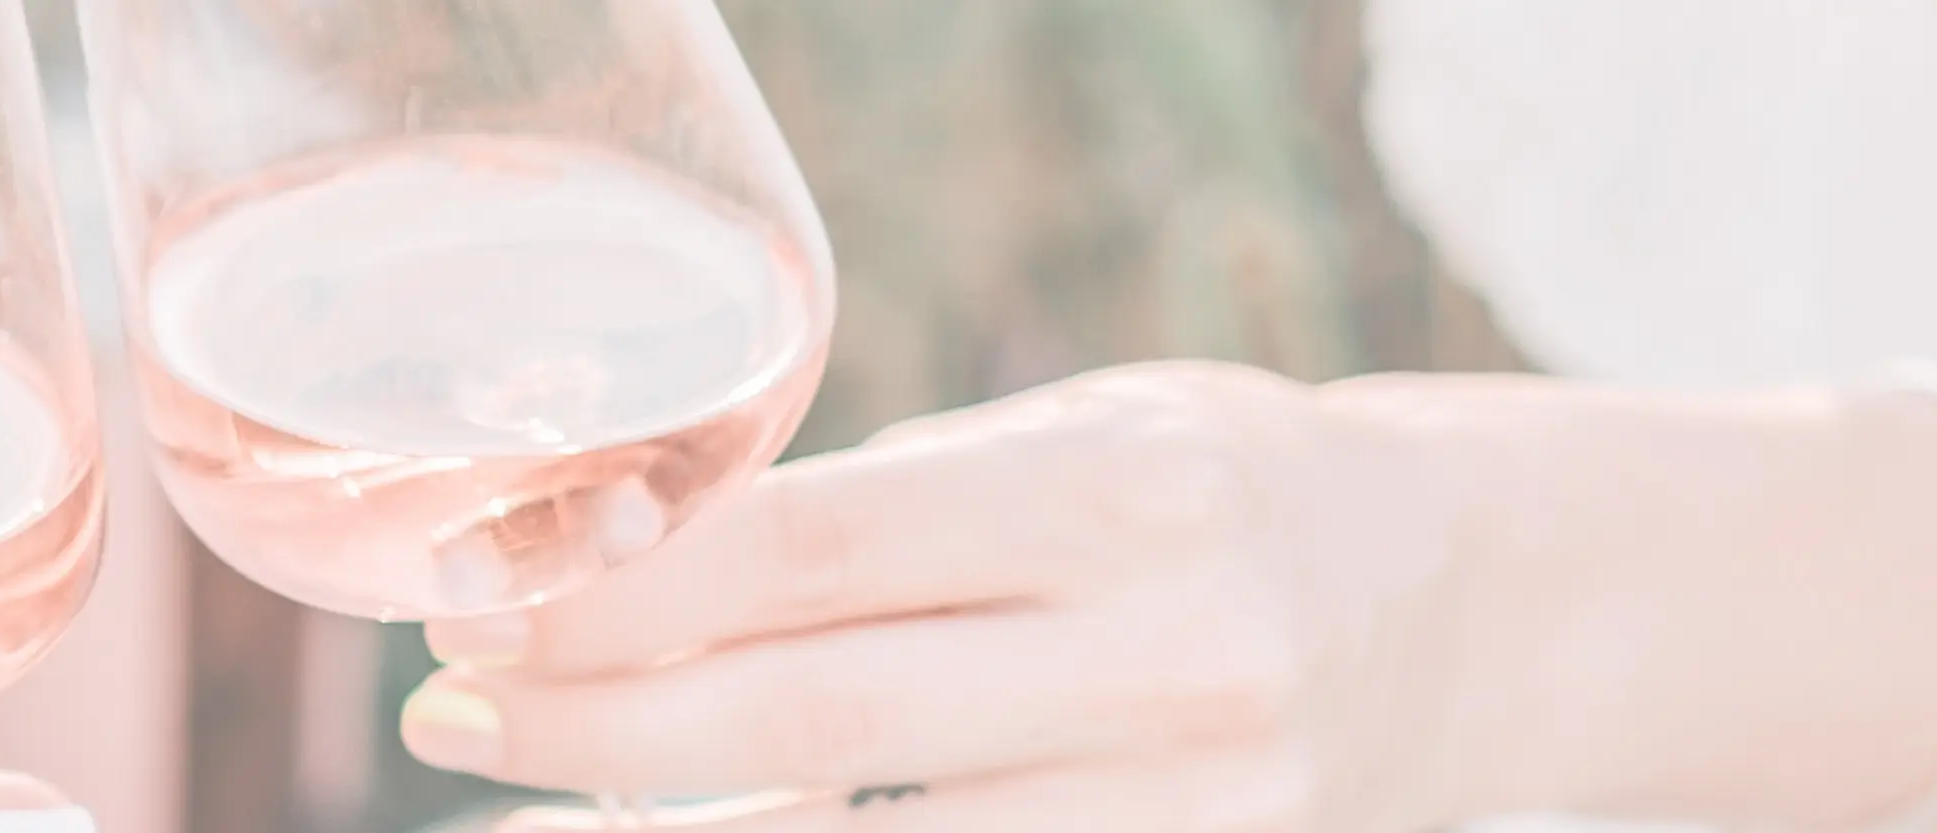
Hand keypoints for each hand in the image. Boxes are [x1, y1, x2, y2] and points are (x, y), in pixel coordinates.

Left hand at [404, 360, 1936, 830]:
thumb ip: (880, 502)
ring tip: (530, 792)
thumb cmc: (1220, 496)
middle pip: (814, 722)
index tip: (476, 596)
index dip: (619, 590)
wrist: (1484, 614)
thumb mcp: (1076, 440)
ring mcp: (1201, 802)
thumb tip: (610, 548)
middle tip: (452, 713)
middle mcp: (1173, 655)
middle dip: (596, 728)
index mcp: (1126, 492)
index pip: (813, 548)